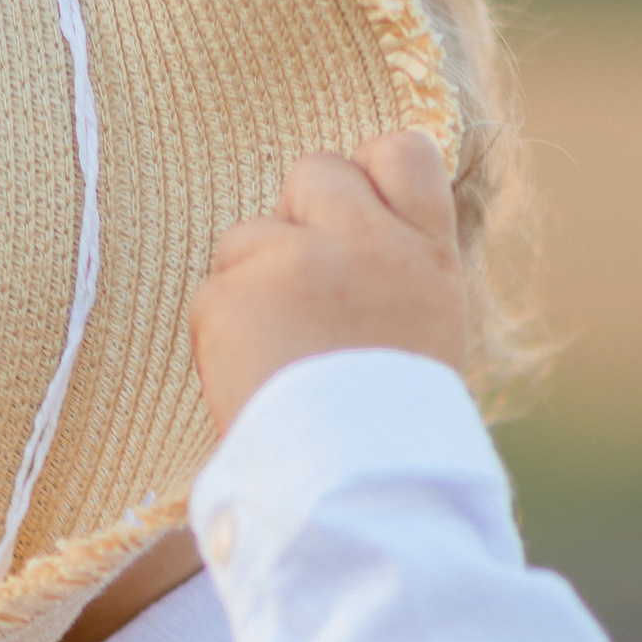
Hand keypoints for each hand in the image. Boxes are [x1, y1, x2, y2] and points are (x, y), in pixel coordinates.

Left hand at [188, 131, 466, 436]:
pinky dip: (224, 330)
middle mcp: (365, 243)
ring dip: (254, 279)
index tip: (361, 216)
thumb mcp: (425, 328)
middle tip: (308, 290)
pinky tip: (255, 375)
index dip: (372, 175)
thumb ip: (392, 265)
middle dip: (301, 218)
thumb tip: (352, 221)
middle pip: (316, 171)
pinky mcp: (232, 293)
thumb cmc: (392, 424)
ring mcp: (295, 262)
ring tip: (282, 354)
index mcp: (427, 255)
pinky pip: (214, 289)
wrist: (352, 490)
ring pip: (249, 232)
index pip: (403, 152)